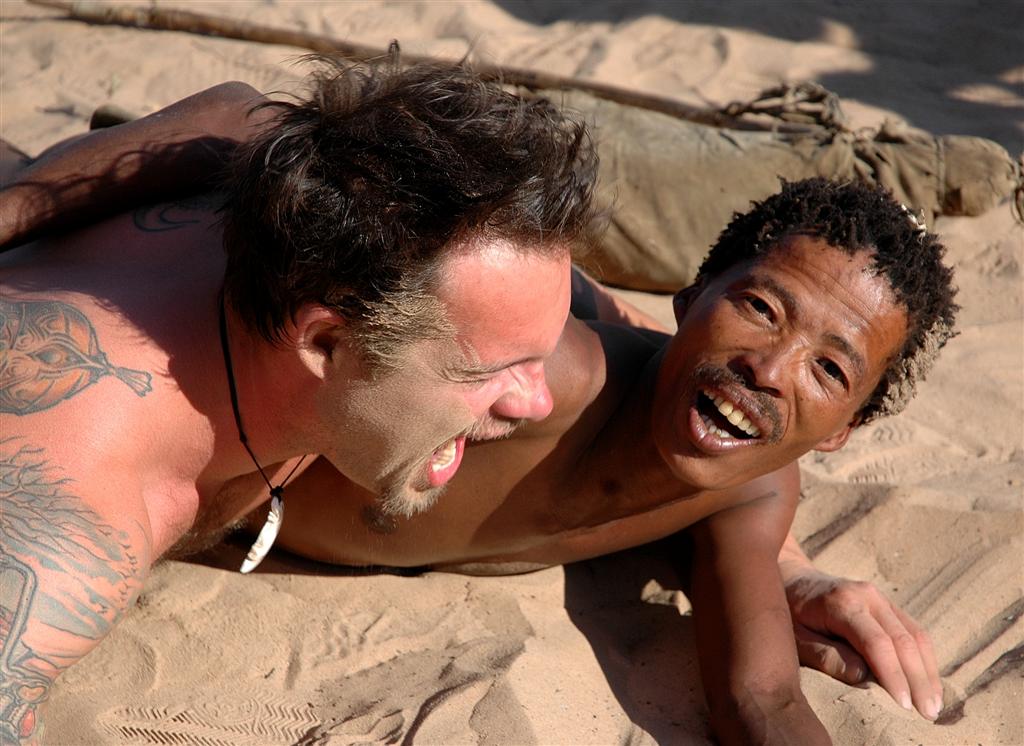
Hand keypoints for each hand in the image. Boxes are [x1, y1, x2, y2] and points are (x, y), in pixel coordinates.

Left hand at [781, 566, 941, 720]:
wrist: (793, 579)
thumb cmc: (791, 614)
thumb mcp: (795, 638)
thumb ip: (824, 656)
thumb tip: (861, 677)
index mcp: (841, 603)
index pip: (877, 643)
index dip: (893, 675)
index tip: (904, 706)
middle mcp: (866, 596)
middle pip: (903, 640)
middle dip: (918, 680)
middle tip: (927, 714)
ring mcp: (880, 597)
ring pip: (915, 635)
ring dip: (927, 672)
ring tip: (933, 705)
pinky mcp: (888, 605)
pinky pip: (914, 631)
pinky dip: (924, 658)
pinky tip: (928, 683)